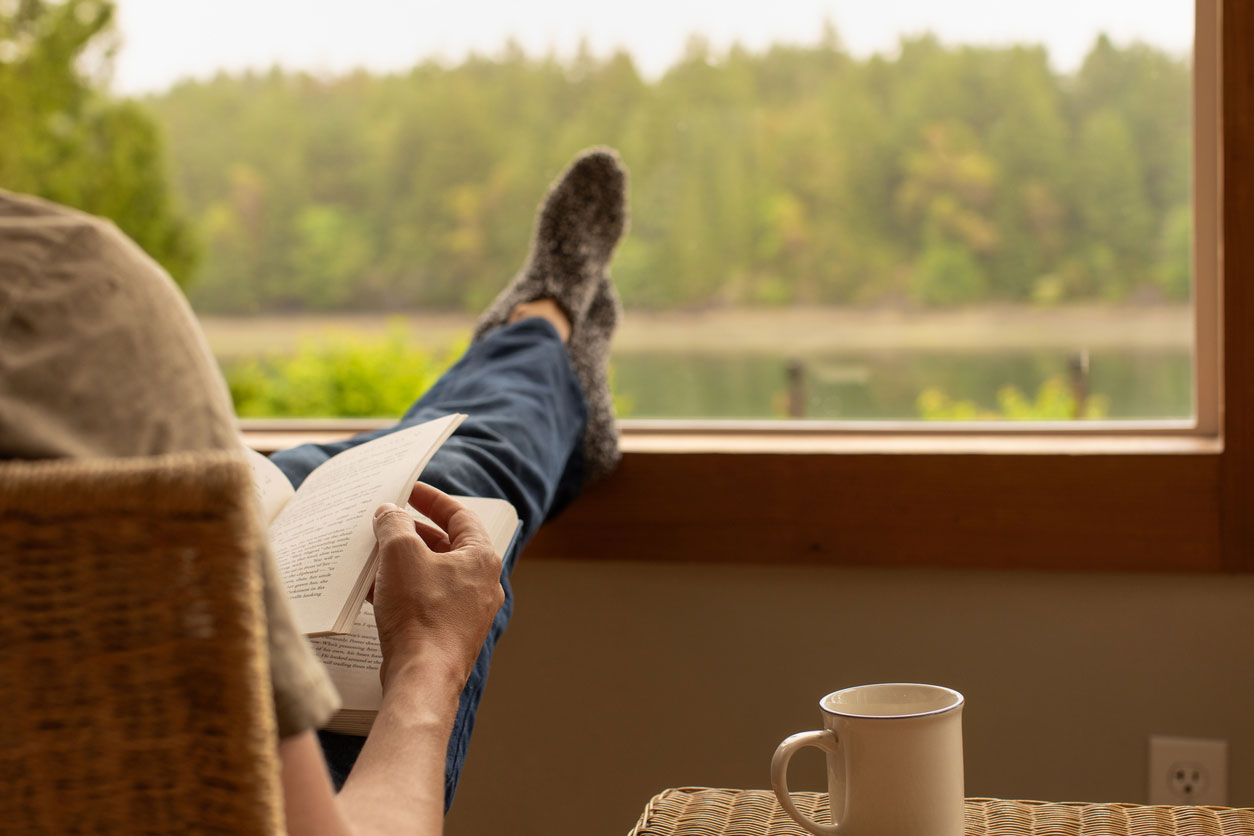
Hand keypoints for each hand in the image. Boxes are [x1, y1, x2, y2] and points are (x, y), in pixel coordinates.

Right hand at [370, 482, 504, 690]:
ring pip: (434, 574)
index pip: (460, 515)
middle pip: (447, 545)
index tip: (410, 490)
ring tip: (375, 552)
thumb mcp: (401, 554)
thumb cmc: (421, 614)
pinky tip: (373, 589)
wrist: (423, 677)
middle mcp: (481, 583)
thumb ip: (394, 525)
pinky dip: (403, 589)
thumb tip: (390, 512)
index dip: (432, 499)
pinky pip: (426, 600)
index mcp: (481, 558)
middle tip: (387, 522)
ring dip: (404, 561)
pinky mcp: (449, 633)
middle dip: (414, 531)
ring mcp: (467, 611)